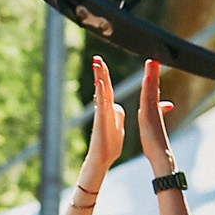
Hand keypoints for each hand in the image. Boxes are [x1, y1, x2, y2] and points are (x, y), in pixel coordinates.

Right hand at [81, 53, 123, 187]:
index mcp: (109, 109)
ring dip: (99, 77)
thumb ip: (118, 115)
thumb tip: (118, 107)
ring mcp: (101, 113)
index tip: (102, 63)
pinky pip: (101, 103)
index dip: (105, 75)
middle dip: (100, 71)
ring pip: (100, 91)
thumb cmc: (110, 144)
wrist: (103, 157)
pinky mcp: (101, 119)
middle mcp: (104, 108)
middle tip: (96, 57)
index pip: (108, 88)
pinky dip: (101, 92)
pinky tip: (100, 82)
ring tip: (97, 64)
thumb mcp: (117, 125)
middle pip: (102, 86)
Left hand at [136, 58, 175, 175]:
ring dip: (152, 74)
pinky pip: (148, 96)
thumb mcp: (152, 128)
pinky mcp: (150, 113)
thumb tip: (156, 114)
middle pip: (153, 87)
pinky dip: (149, 85)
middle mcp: (153, 108)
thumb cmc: (154, 144)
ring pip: (151, 89)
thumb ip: (154, 119)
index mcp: (151, 110)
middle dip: (153, 73)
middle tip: (153, 59)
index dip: (152, 81)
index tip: (152, 69)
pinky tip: (148, 76)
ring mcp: (152, 110)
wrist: (161, 154)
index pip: (151, 92)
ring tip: (151, 61)